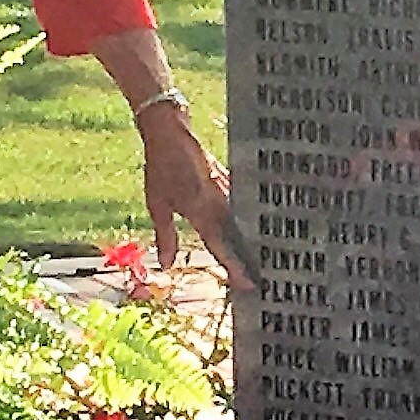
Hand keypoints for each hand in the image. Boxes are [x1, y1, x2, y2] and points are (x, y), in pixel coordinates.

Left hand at [138, 102, 253, 289]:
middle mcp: (220, 203)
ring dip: (250, 242)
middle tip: (262, 281)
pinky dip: (247, 222)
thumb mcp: (158, 205)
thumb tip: (166, 265)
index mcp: (202, 211)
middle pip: (238, 237)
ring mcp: (228, 191)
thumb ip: (166, 237)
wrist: (171, 134)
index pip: (221, 246)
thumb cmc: (161, 169)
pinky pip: (242, 207)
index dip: (234, 267)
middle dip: (249, 260)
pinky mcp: (230, 181)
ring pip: (243, 223)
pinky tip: (254, 232)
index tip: (248, 285)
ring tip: (261, 262)